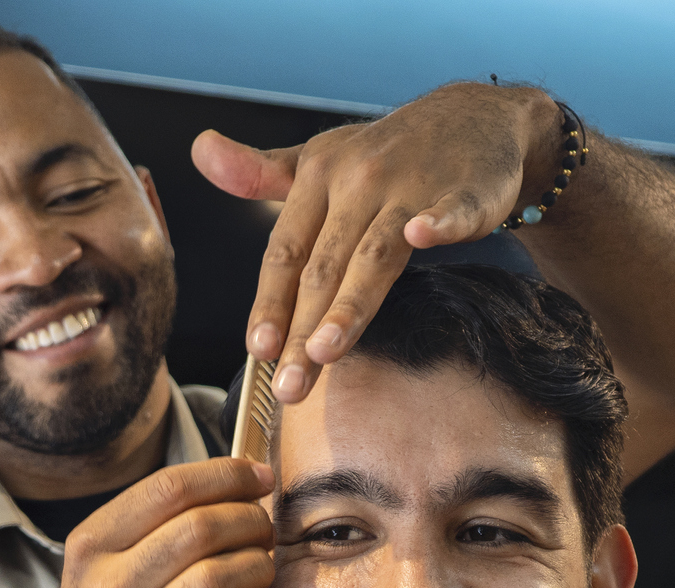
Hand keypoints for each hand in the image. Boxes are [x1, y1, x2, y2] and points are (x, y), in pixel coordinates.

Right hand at [24, 457, 275, 587]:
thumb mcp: (103, 558)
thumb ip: (155, 519)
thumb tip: (236, 481)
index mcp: (93, 545)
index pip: (169, 489)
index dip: (226, 475)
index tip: (258, 476)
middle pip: (199, 529)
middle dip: (248, 520)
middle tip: (262, 529)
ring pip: (216, 580)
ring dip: (255, 567)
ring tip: (258, 569)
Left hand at [191, 82, 555, 404]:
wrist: (476, 115)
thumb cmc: (389, 151)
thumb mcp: (320, 158)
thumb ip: (259, 173)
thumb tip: (199, 149)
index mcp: (320, 179)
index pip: (285, 252)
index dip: (270, 302)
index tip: (257, 351)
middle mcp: (360, 181)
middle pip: (324, 266)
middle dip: (302, 329)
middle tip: (288, 386)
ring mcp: (414, 185)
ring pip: (376, 252)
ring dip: (350, 304)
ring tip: (325, 352)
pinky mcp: (466, 190)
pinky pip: (453, 210)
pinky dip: (442, 223)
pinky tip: (426, 238)